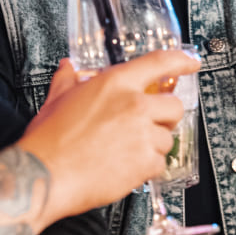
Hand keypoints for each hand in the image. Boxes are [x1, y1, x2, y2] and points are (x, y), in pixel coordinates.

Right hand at [19, 48, 198, 220]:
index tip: (191, 62)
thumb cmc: (49, 139)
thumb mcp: (57, 99)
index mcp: (116, 83)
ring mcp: (142, 135)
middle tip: (148, 124)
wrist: (44, 174)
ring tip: (127, 150)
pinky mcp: (144, 163)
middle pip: (174, 105)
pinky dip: (148, 168)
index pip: (160, 63)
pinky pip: (159, 164)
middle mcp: (134, 105)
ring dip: (154, 145)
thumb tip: (68, 68)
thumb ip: (68, 80)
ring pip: (168, 138)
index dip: (181, 60)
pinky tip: (126, 167)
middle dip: (166, 116)